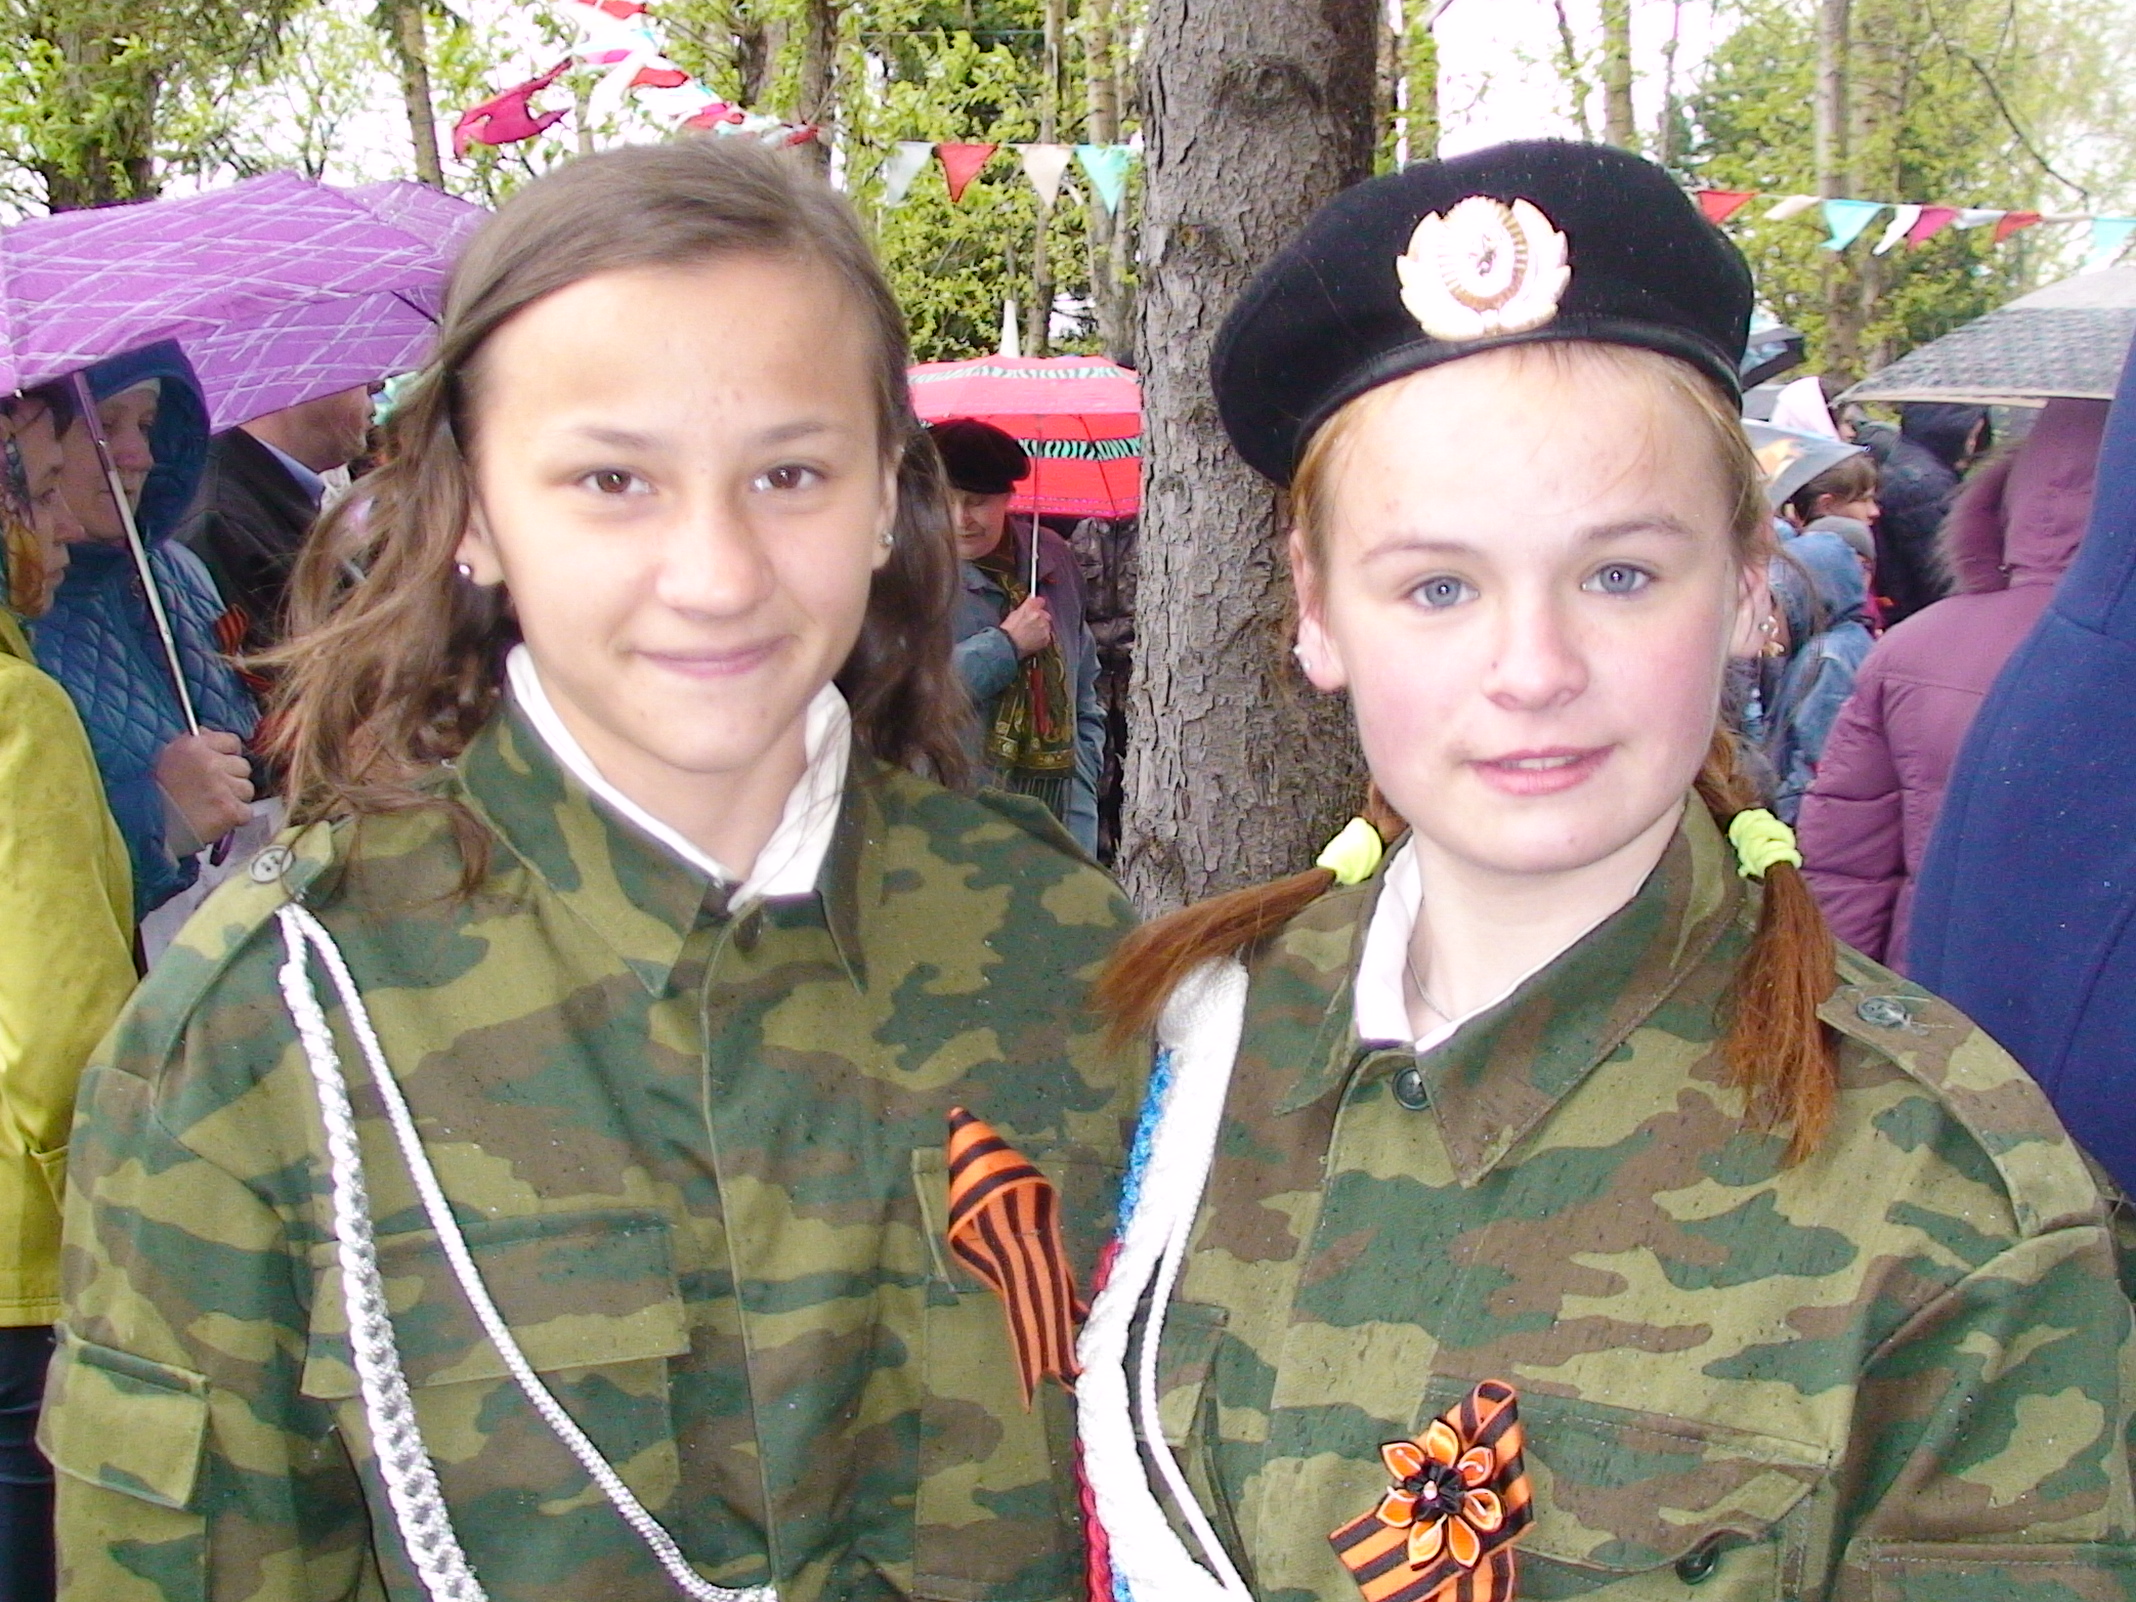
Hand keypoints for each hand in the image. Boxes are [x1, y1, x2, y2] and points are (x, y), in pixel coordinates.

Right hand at [155, 731, 253, 852]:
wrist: (149, 827)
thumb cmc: (158, 793)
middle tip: (211, 791)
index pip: (232, 741)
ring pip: (247, 789)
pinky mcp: (230, 810)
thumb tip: (213, 734)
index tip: (220, 766)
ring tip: (211, 806)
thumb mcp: (168, 757)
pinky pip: (246, 811)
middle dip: (231, 779)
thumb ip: (194, 743)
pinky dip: (235, 817)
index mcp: (193, 746)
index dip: (227, 755)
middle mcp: (210, 763)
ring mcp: (222, 787)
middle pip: (243, 766)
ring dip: (234, 798)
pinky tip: (216, 818)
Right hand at [1000, 595, 1054, 659]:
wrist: (1009, 646)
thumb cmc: (1008, 631)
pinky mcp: (1046, 638)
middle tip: (1031, 624)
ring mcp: (1044, 627)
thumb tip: (1030, 603)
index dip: (1038, 605)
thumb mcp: (1013, 614)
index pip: (1040, 600)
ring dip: (1041, 628)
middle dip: (1041, 618)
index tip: (1036, 607)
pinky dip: (1042, 637)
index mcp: (1030, 607)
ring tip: (1031, 634)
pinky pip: (1047, 636)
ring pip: (1047, 625)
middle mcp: (1039, 615)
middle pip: (1045, 614)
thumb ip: (1025, 607)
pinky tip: (1033, 640)